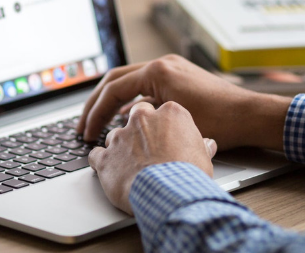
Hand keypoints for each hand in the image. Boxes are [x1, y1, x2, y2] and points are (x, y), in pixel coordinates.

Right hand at [77, 54, 290, 150]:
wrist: (250, 115)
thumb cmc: (219, 122)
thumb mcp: (173, 121)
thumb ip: (142, 118)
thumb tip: (120, 125)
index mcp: (158, 71)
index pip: (113, 88)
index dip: (95, 113)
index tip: (87, 132)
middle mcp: (163, 64)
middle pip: (116, 80)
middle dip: (96, 104)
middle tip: (83, 126)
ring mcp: (172, 68)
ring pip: (130, 81)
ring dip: (112, 102)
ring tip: (99, 124)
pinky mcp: (179, 77)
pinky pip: (146, 86)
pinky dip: (132, 102)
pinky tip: (126, 120)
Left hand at [88, 101, 217, 213]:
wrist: (168, 193)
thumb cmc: (188, 174)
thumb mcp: (203, 157)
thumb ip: (201, 146)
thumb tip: (208, 145)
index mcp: (169, 113)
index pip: (163, 111)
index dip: (163, 127)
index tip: (166, 137)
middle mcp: (142, 119)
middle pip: (136, 116)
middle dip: (139, 129)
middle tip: (147, 147)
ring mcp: (121, 136)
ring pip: (115, 135)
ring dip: (121, 148)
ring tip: (131, 166)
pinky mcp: (105, 157)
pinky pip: (96, 155)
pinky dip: (101, 162)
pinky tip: (110, 172)